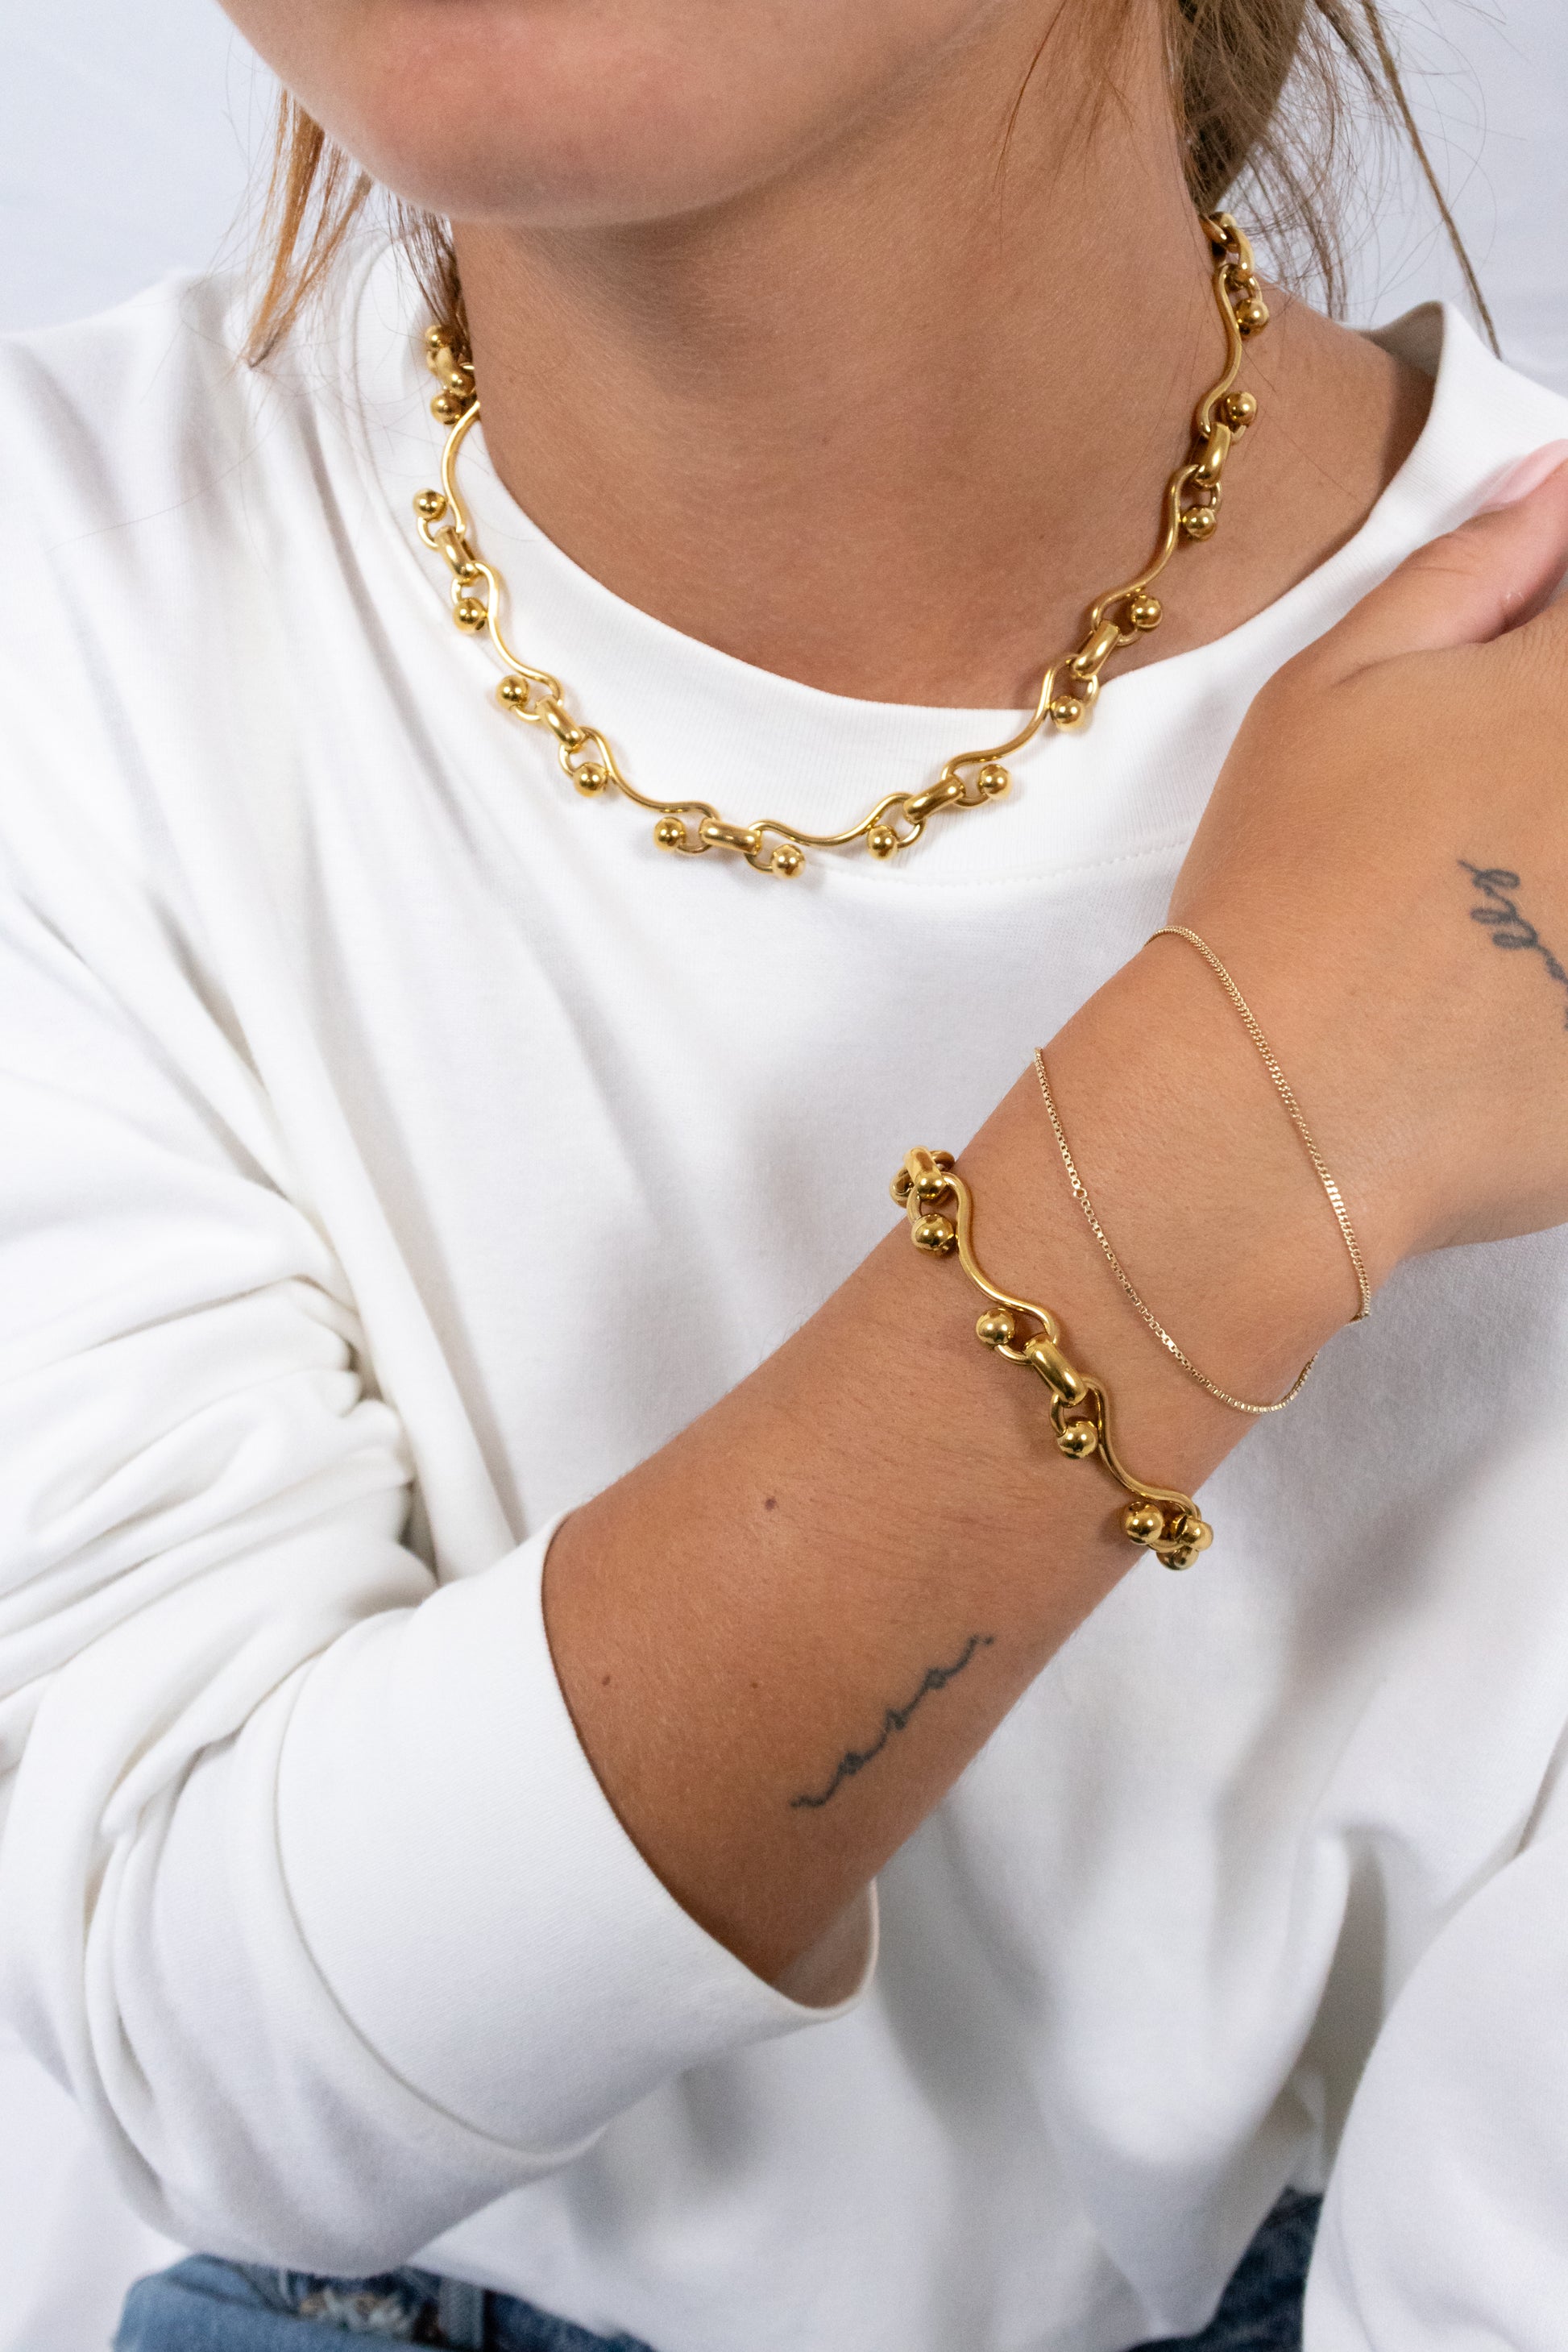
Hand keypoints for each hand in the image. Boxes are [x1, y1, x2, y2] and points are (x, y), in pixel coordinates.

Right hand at [1166, 445, 1567, 1277]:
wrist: (1284, 1099)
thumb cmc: (1290, 883)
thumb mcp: (1335, 689)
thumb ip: (1469, 571)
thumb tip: (1556, 484)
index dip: (1546, 647)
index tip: (1511, 685)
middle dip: (1544, 768)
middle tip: (1478, 821)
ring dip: (1552, 863)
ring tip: (1488, 899)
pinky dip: (1566, 984)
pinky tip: (1515, 990)